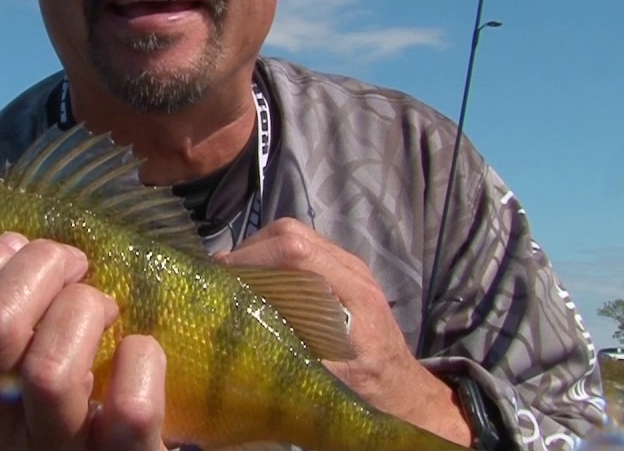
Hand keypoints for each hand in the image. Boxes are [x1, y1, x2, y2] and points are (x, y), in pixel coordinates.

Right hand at [0, 232, 168, 450]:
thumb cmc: (54, 419)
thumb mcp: (4, 388)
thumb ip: (1, 330)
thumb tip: (15, 246)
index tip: (19, 248)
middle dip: (37, 268)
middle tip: (73, 264)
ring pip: (51, 370)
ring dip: (84, 310)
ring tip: (105, 308)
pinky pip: (130, 409)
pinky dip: (142, 361)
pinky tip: (139, 351)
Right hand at [218, 218, 469, 444]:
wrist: (400, 389)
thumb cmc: (367, 387)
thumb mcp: (330, 378)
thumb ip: (295, 351)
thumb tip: (245, 333)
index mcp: (352, 291)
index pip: (296, 251)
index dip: (254, 257)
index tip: (223, 276)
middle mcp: (352, 269)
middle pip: (292, 234)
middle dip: (250, 250)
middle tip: (223, 277)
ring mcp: (348, 267)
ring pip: (294, 236)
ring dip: (259, 251)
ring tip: (236, 279)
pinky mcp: (341, 272)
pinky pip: (301, 250)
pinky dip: (273, 258)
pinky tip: (259, 284)